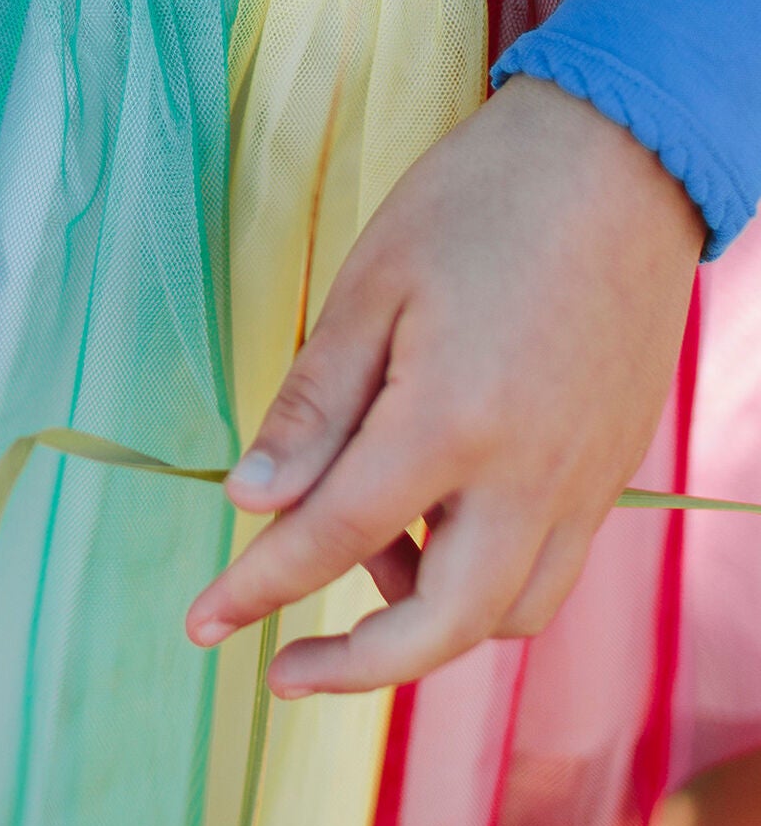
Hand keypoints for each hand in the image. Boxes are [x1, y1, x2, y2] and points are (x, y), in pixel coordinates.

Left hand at [184, 75, 703, 696]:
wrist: (622, 157)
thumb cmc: (480, 203)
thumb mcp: (369, 287)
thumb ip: (314, 405)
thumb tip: (251, 499)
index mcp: (452, 420)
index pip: (333, 536)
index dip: (259, 588)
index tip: (202, 624)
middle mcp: (530, 474)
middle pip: (441, 624)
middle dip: (355, 665)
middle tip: (283, 668)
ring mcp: (584, 479)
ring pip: (508, 613)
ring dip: (426, 623)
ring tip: (359, 559)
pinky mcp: (612, 469)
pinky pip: (551, 569)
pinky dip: (484, 583)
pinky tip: (431, 532)